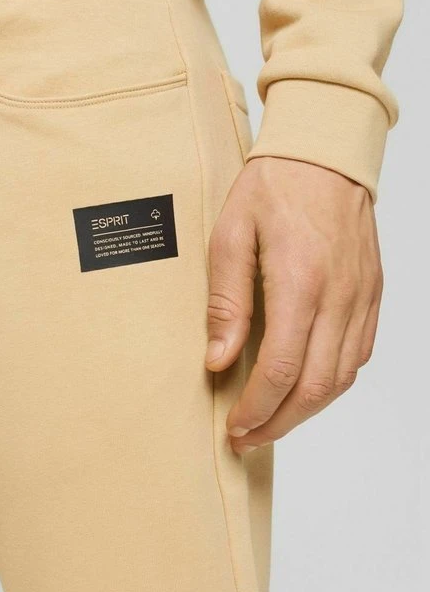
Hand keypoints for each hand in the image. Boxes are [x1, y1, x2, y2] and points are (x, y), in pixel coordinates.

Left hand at [205, 157, 381, 453]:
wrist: (325, 153)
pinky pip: (358, 355)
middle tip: (246, 437)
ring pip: (341, 378)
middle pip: (315, 386)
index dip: (257, 408)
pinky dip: (331, 382)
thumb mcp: (230, 235)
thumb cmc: (273, 186)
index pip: (281, 369)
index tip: (234, 426)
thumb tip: (218, 360)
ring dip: (306, 410)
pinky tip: (304, 387)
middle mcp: (339, 296)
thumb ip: (227, 301)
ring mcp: (362, 297)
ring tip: (270, 420)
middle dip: (279, 422)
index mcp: (301, 281)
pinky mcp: (372, 294)